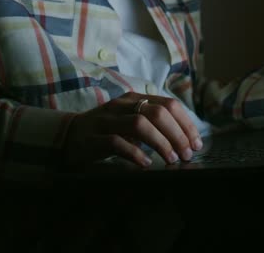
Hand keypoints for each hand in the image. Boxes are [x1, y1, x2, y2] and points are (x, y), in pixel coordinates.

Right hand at [63, 92, 203, 167]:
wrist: (67, 136)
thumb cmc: (105, 131)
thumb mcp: (130, 122)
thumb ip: (152, 124)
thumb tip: (184, 139)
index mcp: (134, 99)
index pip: (168, 104)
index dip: (186, 124)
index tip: (196, 143)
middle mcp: (121, 105)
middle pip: (157, 113)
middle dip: (177, 134)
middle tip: (186, 154)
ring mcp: (106, 120)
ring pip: (139, 124)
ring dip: (160, 143)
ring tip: (171, 159)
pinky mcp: (93, 138)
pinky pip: (117, 142)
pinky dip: (135, 153)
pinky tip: (146, 164)